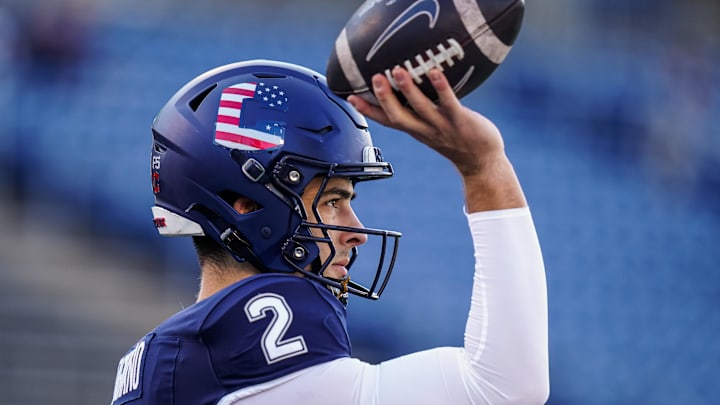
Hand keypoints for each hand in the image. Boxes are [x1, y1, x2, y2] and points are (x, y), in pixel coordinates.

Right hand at [348, 67, 525, 211]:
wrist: (482, 162)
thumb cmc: (457, 139)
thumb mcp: (432, 127)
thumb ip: (419, 110)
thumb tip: (407, 87)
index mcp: (415, 130)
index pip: (386, 120)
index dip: (367, 110)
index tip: (348, 97)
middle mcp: (424, 129)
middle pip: (398, 116)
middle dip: (384, 98)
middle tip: (374, 78)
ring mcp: (442, 126)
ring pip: (421, 108)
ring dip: (408, 90)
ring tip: (397, 70)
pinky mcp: (461, 121)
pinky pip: (449, 103)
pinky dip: (441, 87)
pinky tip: (435, 71)